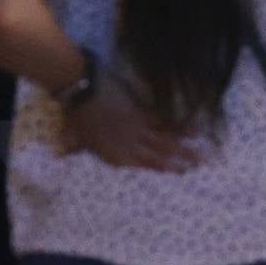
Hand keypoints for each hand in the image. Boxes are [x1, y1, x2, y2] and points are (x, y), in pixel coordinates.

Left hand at [62, 73, 200, 172]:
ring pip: (166, 140)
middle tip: (200, 166)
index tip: (179, 172)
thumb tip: (62, 153)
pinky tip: (193, 127)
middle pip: (160, 155)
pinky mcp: (142, 111)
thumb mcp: (73, 135)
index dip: (163, 168)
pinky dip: (179, 125)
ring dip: (185, 147)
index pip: (144, 164)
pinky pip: (163, 121)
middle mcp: (131, 144)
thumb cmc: (74, 114)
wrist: (83, 91)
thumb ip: (74, 145)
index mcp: (115, 153)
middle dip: (181, 161)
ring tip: (202, 153)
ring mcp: (139, 128)